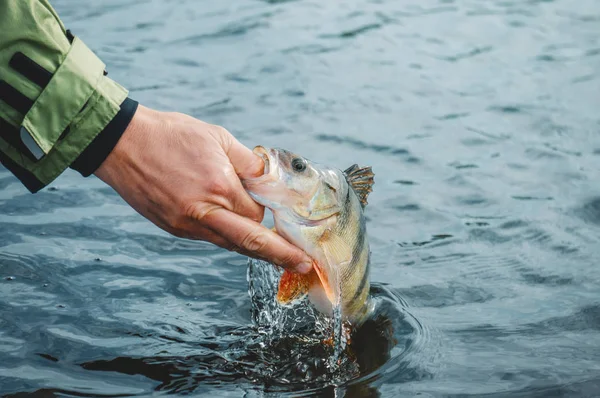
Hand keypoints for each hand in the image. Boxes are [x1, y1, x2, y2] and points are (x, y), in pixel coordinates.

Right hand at [94, 105, 311, 272]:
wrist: (121, 144)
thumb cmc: (171, 135)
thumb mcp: (217, 138)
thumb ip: (248, 163)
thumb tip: (269, 179)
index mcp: (219, 188)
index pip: (258, 214)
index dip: (273, 215)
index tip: (289, 222)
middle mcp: (204, 214)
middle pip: (251, 242)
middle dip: (280, 255)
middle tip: (303, 264)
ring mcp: (185, 226)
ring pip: (228, 244)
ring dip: (252, 246)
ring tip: (275, 252)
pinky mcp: (173, 229)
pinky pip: (208, 238)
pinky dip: (226, 236)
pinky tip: (234, 228)